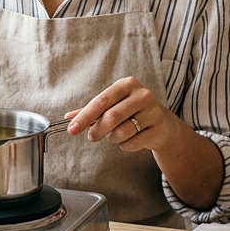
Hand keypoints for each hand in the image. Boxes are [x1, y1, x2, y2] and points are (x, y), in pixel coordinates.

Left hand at [64, 77, 179, 152]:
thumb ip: (91, 111)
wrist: (161, 124)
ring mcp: (153, 111)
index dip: (84, 117)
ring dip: (113, 138)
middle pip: (112, 116)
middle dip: (97, 130)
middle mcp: (142, 94)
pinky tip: (129, 139)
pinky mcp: (159, 128)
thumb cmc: (131, 112)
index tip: (72, 129)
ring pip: (123, 131)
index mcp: (126, 84)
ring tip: (115, 135)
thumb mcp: (112, 106)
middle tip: (92, 137)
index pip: (101, 101)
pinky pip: (133, 143)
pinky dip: (125, 146)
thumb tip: (68, 117)